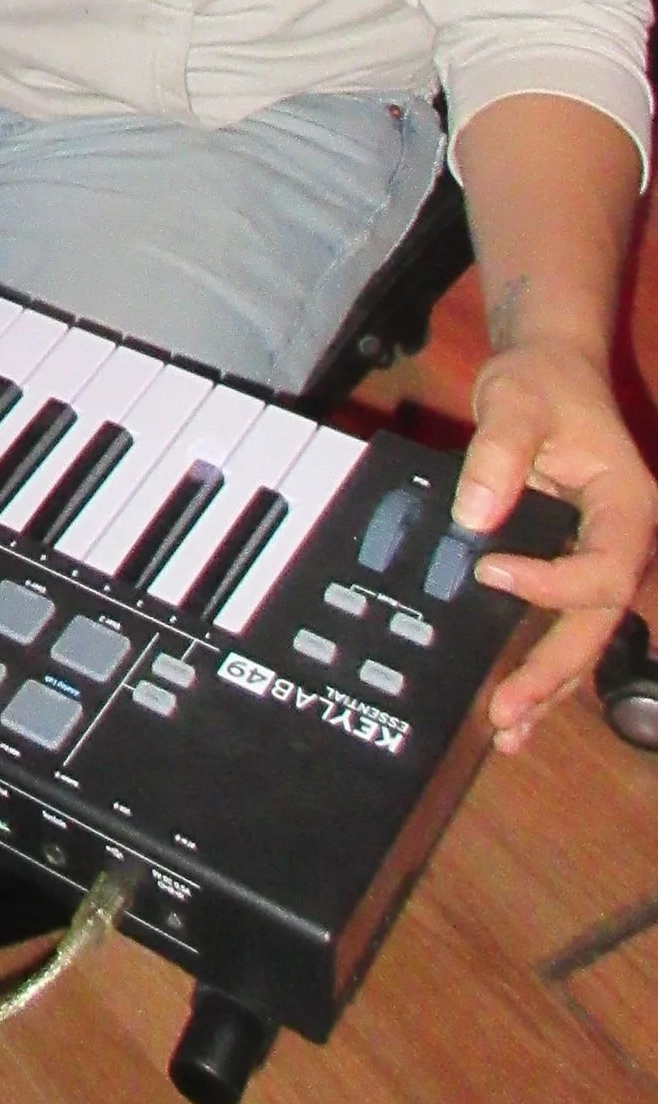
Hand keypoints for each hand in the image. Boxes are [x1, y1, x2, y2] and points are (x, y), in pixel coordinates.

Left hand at [455, 338, 657, 747]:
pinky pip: (564, 624)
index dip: (551, 583)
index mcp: (627, 508)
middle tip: (505, 711)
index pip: (602, 568)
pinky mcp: (570, 567)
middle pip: (597, 621)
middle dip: (552, 670)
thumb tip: (476, 515)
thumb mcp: (516, 400)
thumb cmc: (542, 382)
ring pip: (584, 636)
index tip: (487, 570)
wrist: (550, 372)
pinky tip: (514, 708)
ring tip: (508, 731)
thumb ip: (498, 452)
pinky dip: (543, 666)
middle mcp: (622, 544)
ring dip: (549, 685)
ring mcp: (599, 560)